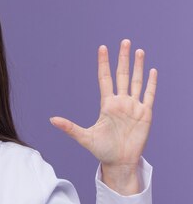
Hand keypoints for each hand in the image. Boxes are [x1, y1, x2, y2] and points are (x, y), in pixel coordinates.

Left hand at [50, 39, 157, 193]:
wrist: (119, 162)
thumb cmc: (102, 150)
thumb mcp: (84, 137)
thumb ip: (69, 127)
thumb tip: (51, 119)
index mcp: (107, 104)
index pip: (105, 78)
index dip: (104, 63)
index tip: (102, 48)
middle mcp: (121, 102)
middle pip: (122, 75)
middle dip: (123, 58)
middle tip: (124, 41)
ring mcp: (134, 107)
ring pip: (136, 81)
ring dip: (138, 66)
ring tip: (139, 51)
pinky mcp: (145, 114)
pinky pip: (149, 95)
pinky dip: (151, 83)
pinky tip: (152, 71)